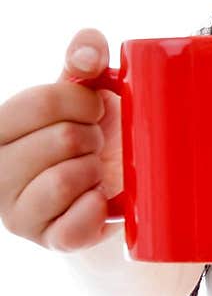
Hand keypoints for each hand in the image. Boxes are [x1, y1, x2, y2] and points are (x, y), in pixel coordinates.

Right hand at [0, 28, 119, 252]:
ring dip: (95, 171)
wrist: (111, 191)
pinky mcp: (45, 241)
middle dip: (93, 138)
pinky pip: (74, 225)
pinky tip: (98, 200)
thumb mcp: (84, 93)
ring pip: (65, 181)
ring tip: (94, 171)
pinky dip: (97, 209)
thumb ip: (83, 61)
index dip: (84, 102)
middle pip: (62, 139)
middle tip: (94, 146)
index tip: (96, 110)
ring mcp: (16, 211)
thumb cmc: (92, 133)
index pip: (42, 101)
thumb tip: (88, 53)